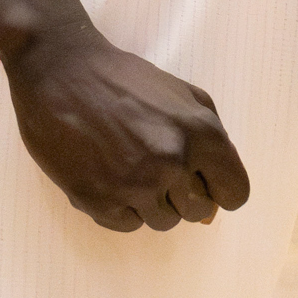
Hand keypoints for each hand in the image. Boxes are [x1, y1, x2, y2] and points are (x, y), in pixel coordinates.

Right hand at [0, 25, 249, 231]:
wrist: (62, 72)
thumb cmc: (124, 78)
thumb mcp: (182, 94)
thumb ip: (209, 140)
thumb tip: (215, 198)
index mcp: (202, 132)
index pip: (236, 192)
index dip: (220, 186)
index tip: (203, 179)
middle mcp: (174, 163)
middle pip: (200, 211)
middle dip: (184, 192)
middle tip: (157, 161)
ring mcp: (137, 186)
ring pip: (164, 221)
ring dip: (152, 200)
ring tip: (130, 162)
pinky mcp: (101, 204)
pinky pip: (129, 224)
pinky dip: (122, 205)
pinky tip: (108, 172)